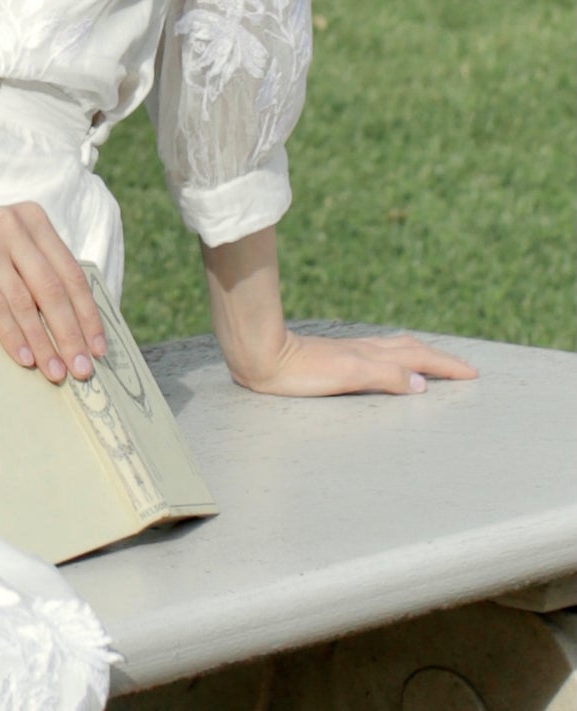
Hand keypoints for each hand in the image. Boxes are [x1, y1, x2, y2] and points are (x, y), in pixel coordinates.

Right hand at [0, 197, 106, 383]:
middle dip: (71, 334)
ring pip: (24, 300)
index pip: (70, 272)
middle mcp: (12, 223)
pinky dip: (12, 334)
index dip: (88, 313)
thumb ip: (34, 273)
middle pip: (52, 288)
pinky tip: (22, 358)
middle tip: (82, 370)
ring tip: (55, 373)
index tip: (99, 349)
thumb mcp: (5, 250)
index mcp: (32, 219)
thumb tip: (74, 330)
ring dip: (43, 342)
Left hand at [236, 329, 477, 397]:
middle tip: (463, 369)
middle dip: (439, 360)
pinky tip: (387, 363)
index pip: (418, 359)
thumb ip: (384, 377)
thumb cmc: (301, 372)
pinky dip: (396, 359)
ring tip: (434, 364)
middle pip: (410, 350)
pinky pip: (378, 356)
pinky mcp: (336, 358)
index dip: (445, 366)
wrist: (262, 356)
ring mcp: (350, 353)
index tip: (472, 373)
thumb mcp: (347, 376)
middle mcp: (365, 351)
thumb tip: (422, 384)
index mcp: (372, 356)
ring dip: (419, 356)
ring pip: (394, 350)